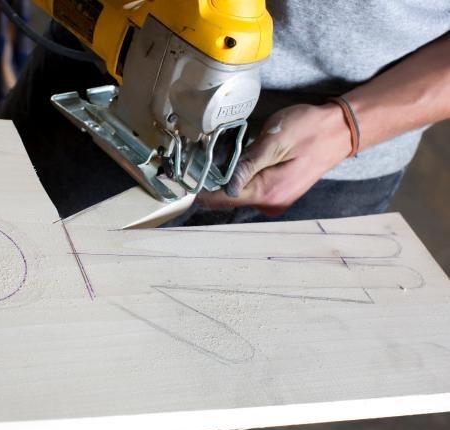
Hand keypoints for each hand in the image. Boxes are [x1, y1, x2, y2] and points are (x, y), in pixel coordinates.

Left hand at [197, 103, 352, 214]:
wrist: (340, 130)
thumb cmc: (309, 129)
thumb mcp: (275, 140)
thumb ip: (248, 164)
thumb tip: (225, 186)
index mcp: (269, 192)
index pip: (225, 198)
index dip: (203, 190)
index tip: (186, 180)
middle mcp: (272, 203)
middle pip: (230, 199)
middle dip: (213, 185)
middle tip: (195, 166)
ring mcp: (277, 201)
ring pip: (240, 195)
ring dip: (226, 182)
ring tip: (212, 164)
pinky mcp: (279, 194)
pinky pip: (252, 191)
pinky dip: (240, 181)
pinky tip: (235, 167)